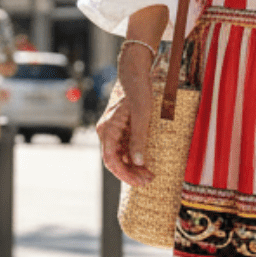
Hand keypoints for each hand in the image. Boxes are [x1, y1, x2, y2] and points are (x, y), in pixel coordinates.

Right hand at [97, 56, 155, 187]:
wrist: (134, 74)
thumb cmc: (138, 92)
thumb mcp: (142, 116)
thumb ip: (138, 139)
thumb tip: (137, 162)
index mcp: (108, 130)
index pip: (112, 161)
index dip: (125, 174)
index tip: (140, 182)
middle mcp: (106, 132)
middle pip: (115, 160)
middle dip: (130, 173)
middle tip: (148, 180)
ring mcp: (112, 130)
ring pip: (119, 155)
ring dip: (133, 166)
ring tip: (149, 174)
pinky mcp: (120, 128)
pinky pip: (124, 147)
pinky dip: (133, 156)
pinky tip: (145, 162)